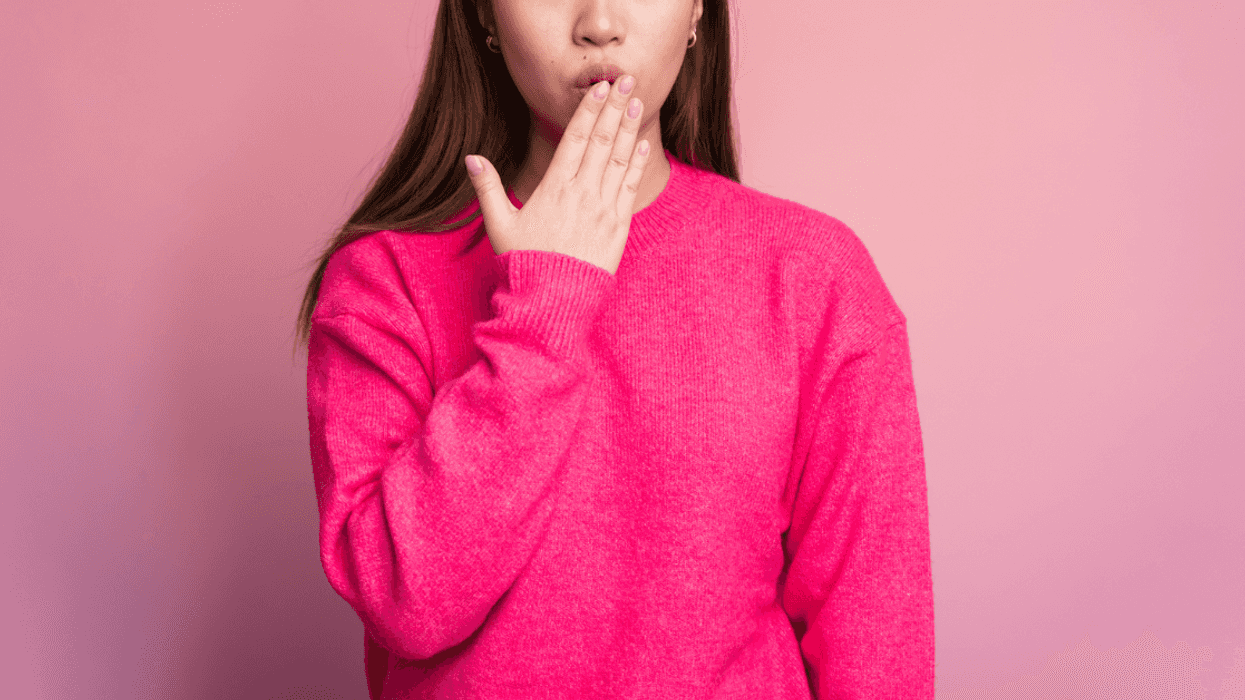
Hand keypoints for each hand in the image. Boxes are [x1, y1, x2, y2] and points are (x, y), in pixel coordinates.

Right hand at [465, 76, 650, 275]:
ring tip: (637, 103)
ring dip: (629, 129)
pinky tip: (643, 145)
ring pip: (619, 159)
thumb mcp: (499, 225)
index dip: (589, 109)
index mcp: (553, 187)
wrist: (552, 301)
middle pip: (601, 140)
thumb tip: (471, 158)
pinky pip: (630, 187)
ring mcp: (602, 209)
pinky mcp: (618, 226)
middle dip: (614, 108)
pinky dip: (637, 164)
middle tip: (627, 80)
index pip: (575, 138)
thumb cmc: (525, 264)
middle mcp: (581, 193)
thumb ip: (488, 188)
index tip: (600, 87)